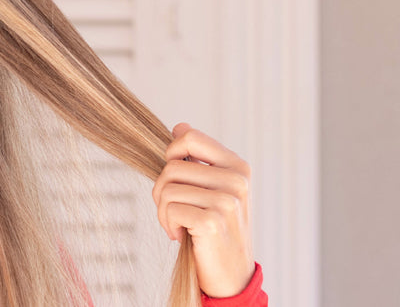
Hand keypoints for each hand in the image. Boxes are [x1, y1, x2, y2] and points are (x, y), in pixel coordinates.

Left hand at [152, 123, 256, 297]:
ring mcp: (227, 200)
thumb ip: (198, 159)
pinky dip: (167, 224)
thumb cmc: (216, 229)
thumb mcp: (212, 190)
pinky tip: (181, 235)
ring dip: (163, 211)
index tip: (176, 178)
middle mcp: (236, 180)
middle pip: (171, 165)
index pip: (190, 137)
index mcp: (237, 166)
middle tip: (174, 211)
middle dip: (162, 190)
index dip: (171, 154)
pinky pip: (169, 208)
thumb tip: (180, 126)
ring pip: (166, 187)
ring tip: (178, 224)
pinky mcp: (212, 220)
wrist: (231, 274)